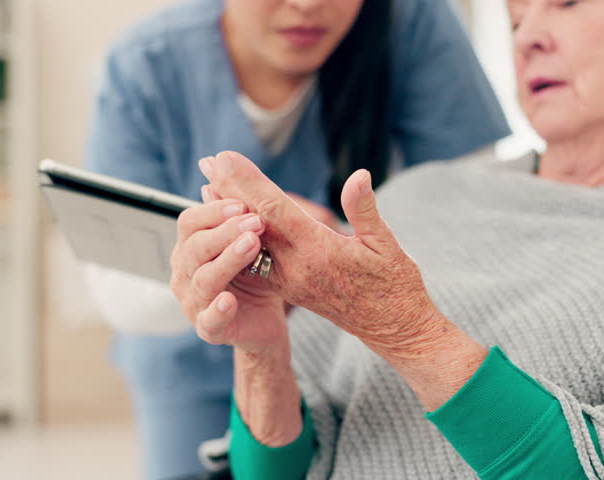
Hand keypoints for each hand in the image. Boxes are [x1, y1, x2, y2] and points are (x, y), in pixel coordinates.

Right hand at [169, 186, 287, 352]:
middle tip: (256, 222)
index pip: (189, 222)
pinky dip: (218, 310)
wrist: (266, 320)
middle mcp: (185, 274)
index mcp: (191, 248)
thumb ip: (233, 208)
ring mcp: (194, 303)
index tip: (242, 203)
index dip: (214, 211)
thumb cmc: (256, 275)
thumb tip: (215, 162)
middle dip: (225, 232)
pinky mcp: (210, 329)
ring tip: (252, 246)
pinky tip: (230, 300)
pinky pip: (209, 320)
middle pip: (195, 248)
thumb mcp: (250, 238)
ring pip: (203, 280)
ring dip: (227, 261)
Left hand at [199, 152, 437, 352]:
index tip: (226, 157)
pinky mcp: (289, 289)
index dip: (248, 182)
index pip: (275, 210)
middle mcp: (297, 268)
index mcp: (320, 252)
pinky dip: (238, 238)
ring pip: (249, 243)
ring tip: (208, 186)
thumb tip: (358, 176)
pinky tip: (228, 223)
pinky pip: (256, 261)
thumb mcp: (387, 245)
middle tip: (208, 160)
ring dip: (229, 215)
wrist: (392, 329)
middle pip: (254, 223)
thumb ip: (366, 210)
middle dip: (229, 190)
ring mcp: (290, 281)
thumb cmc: (395, 285)